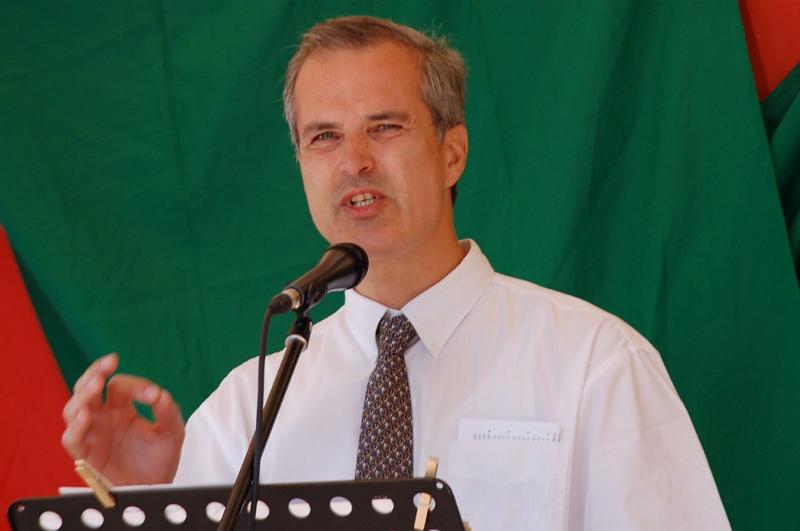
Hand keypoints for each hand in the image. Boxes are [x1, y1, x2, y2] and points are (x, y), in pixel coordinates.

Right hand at [61, 353, 184, 485]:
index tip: (151, 395)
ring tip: (96, 385)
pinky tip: (86, 416)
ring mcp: (92, 434)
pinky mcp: (87, 454)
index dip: (134, 385)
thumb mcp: (172, 431)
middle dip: (94, 372)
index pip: (117, 386)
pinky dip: (75, 427)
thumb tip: (160, 395)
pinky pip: (72, 439)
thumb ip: (168, 411)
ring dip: (82, 395)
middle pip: (87, 388)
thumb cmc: (159, 458)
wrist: (155, 487)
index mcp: (121, 407)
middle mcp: (103, 417)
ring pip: (73, 409)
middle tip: (107, 364)